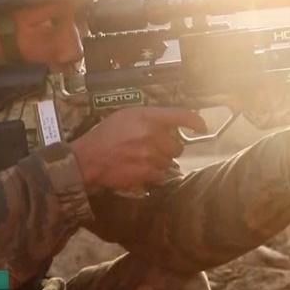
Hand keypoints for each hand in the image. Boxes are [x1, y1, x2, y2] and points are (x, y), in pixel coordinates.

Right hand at [68, 107, 206, 191]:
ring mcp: (151, 155)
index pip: (181, 115)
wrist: (88, 159)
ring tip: (143, 159)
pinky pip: (162, 174)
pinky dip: (155, 173)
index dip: (195, 121)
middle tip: (155, 148)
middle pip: (178, 145)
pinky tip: (141, 169)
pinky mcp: (147, 172)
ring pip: (170, 161)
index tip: (201, 126)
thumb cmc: (104, 136)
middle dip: (169, 148)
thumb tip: (168, 123)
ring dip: (161, 161)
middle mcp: (152, 134)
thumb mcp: (125, 116)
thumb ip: (148, 117)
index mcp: (147, 117)